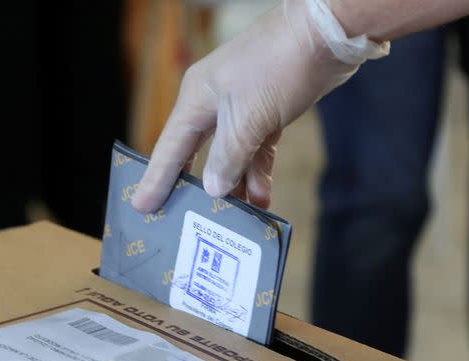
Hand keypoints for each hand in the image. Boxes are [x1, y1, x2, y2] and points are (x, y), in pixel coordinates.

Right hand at [131, 0, 386, 212]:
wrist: (326, 34)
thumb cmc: (278, 67)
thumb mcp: (248, 118)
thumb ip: (228, 157)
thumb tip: (213, 188)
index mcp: (197, 99)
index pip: (169, 148)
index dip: (156, 179)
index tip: (142, 207)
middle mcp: (213, 103)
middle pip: (195, 153)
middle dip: (193, 186)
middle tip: (183, 219)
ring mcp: (241, 107)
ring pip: (230, 155)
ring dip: (235, 184)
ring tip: (236, 217)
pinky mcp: (267, 111)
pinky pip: (255, 149)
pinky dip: (258, 171)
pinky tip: (262, 196)